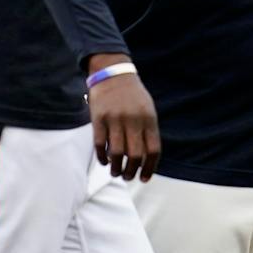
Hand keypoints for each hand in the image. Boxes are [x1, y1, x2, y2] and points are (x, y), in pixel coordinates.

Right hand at [87, 54, 160, 180]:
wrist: (113, 74)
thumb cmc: (133, 96)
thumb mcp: (148, 110)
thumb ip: (148, 131)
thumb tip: (147, 159)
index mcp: (149, 119)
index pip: (153, 150)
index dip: (150, 168)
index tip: (144, 178)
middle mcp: (133, 120)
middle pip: (135, 155)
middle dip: (131, 171)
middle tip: (128, 177)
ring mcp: (115, 119)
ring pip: (116, 153)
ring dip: (116, 168)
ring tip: (116, 173)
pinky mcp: (98, 119)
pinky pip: (100, 144)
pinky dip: (102, 157)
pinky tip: (104, 162)